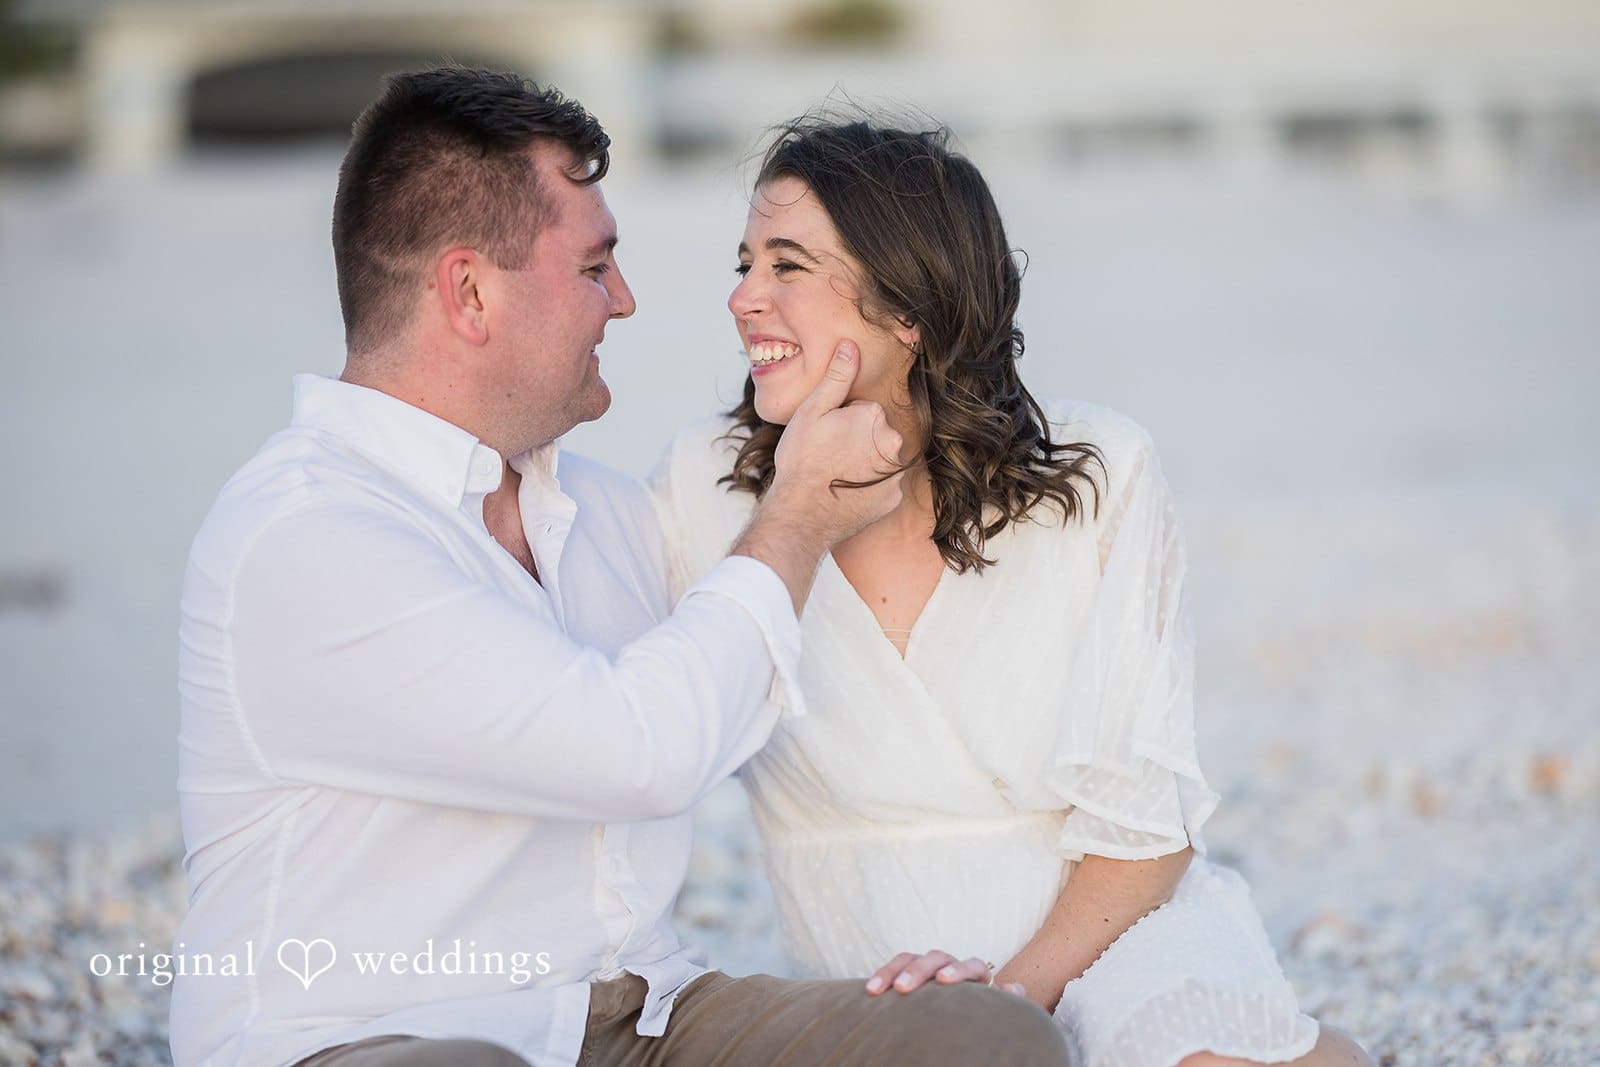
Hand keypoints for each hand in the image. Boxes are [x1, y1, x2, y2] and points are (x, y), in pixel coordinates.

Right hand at [767, 339, 904, 543]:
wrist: (801, 515)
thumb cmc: (801, 461)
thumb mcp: (812, 411)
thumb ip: (836, 377)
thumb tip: (851, 346)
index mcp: (874, 416)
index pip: (862, 411)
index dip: (841, 422)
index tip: (825, 437)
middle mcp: (893, 443)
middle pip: (875, 434)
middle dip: (856, 441)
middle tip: (828, 456)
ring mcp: (896, 474)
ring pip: (880, 459)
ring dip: (864, 464)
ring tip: (835, 475)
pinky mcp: (893, 499)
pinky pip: (883, 486)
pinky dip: (869, 488)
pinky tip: (846, 492)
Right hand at [864, 950, 1026, 996]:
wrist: (970, 1011)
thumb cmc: (985, 1013)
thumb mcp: (999, 1009)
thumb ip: (1007, 1000)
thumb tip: (1015, 990)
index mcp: (976, 973)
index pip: (971, 964)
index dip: (958, 970)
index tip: (944, 981)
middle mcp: (951, 965)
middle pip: (936, 957)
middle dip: (918, 971)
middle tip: (903, 988)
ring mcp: (929, 968)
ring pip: (910, 958)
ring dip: (892, 971)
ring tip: (875, 989)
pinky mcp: (910, 975)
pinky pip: (894, 969)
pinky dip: (882, 976)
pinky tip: (870, 990)